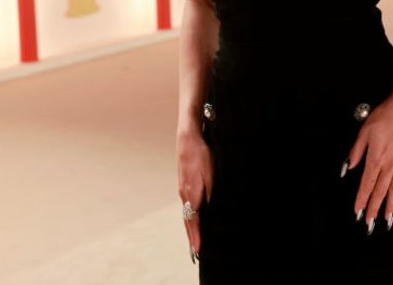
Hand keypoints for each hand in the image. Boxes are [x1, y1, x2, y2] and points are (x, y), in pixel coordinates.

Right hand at [176, 126, 212, 263]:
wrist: (188, 139)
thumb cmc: (201, 155)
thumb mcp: (210, 173)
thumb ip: (209, 192)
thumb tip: (208, 209)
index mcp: (191, 193)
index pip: (193, 220)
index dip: (196, 236)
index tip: (197, 250)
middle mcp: (184, 194)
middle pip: (188, 221)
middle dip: (191, 237)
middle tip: (194, 253)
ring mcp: (182, 190)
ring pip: (186, 214)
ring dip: (189, 229)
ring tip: (193, 242)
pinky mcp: (184, 185)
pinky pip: (186, 206)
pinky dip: (188, 218)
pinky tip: (191, 221)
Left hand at [344, 91, 392, 232]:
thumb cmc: (385, 116)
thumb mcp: (364, 131)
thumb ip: (357, 151)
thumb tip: (348, 167)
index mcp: (376, 158)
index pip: (366, 184)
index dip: (361, 199)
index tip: (357, 212)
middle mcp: (390, 164)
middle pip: (380, 191)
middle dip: (374, 208)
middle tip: (370, 223)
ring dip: (390, 205)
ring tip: (388, 219)